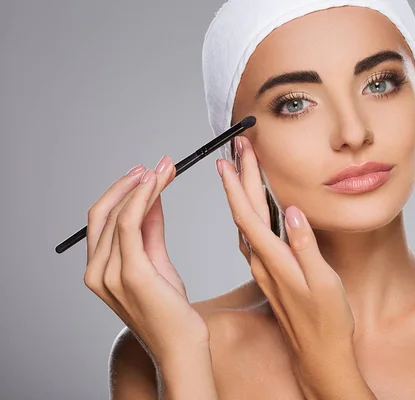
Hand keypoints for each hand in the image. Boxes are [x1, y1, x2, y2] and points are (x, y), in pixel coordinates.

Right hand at [83, 156, 208, 367]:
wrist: (180, 343)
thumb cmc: (169, 308)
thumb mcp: (155, 261)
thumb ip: (149, 231)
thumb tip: (150, 198)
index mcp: (97, 270)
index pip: (101, 219)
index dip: (121, 191)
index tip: (145, 174)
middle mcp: (96, 272)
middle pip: (104, 212)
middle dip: (131, 183)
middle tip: (159, 166)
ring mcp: (109, 274)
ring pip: (117, 214)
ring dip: (143, 186)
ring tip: (164, 169)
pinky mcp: (131, 274)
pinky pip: (130, 225)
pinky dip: (142, 199)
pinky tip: (157, 185)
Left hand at [219, 137, 355, 385]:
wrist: (319, 356)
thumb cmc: (327, 322)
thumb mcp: (323, 283)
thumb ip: (306, 247)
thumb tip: (291, 212)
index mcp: (274, 260)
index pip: (248, 215)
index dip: (237, 185)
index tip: (229, 158)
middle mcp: (263, 262)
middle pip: (244, 213)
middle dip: (239, 178)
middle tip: (236, 149)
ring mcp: (265, 268)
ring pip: (247, 223)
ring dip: (242, 194)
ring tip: (240, 169)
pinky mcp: (271, 274)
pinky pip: (254, 236)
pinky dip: (250, 214)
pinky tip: (253, 208)